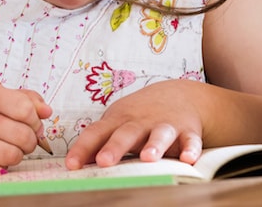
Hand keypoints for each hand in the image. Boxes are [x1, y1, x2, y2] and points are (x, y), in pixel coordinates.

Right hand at [0, 82, 51, 166]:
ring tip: (11, 149)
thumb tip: (47, 111)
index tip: (31, 124)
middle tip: (23, 140)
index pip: (24, 108)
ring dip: (18, 155)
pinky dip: (3, 166)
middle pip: (21, 134)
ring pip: (11, 154)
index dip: (35, 120)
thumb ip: (26, 99)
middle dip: (30, 141)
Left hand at [65, 79, 205, 168]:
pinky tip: (188, 159)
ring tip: (148, 158)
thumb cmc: (139, 116)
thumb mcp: (117, 122)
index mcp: (118, 120)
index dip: (83, 148)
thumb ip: (98, 142)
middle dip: (115, 147)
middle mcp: (140, 122)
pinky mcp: (188, 132)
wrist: (179, 95)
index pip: (96, 133)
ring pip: (159, 135)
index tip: (71, 165)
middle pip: (126, 133)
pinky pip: (191, 141)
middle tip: (103, 161)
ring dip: (154, 145)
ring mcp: (165, 125)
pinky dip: (191, 149)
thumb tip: (74, 164)